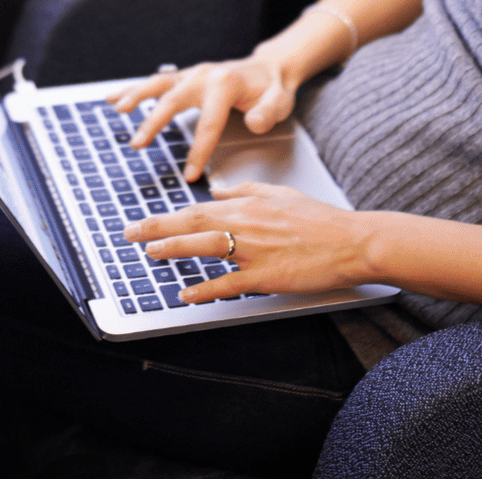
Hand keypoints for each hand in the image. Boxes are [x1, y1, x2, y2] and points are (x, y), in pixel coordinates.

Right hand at [113, 55, 296, 180]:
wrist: (269, 67)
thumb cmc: (273, 88)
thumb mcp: (280, 101)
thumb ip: (269, 112)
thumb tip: (255, 123)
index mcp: (225, 84)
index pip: (209, 123)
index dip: (199, 151)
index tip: (190, 175)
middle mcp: (204, 75)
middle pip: (173, 100)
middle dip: (154, 123)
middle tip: (138, 144)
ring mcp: (192, 73)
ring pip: (159, 85)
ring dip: (136, 97)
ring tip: (119, 110)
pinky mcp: (185, 76)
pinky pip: (156, 83)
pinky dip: (133, 90)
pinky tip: (113, 99)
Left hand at [123, 182, 373, 302]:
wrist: (352, 241)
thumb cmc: (320, 220)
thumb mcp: (280, 194)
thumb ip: (245, 190)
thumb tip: (217, 188)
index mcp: (248, 204)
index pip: (197, 208)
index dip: (166, 216)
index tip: (143, 221)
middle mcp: (247, 223)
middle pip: (192, 223)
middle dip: (157, 228)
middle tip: (129, 233)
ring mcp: (255, 250)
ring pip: (206, 246)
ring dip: (174, 249)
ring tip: (150, 253)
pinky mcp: (267, 275)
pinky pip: (229, 283)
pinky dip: (205, 288)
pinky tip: (187, 293)